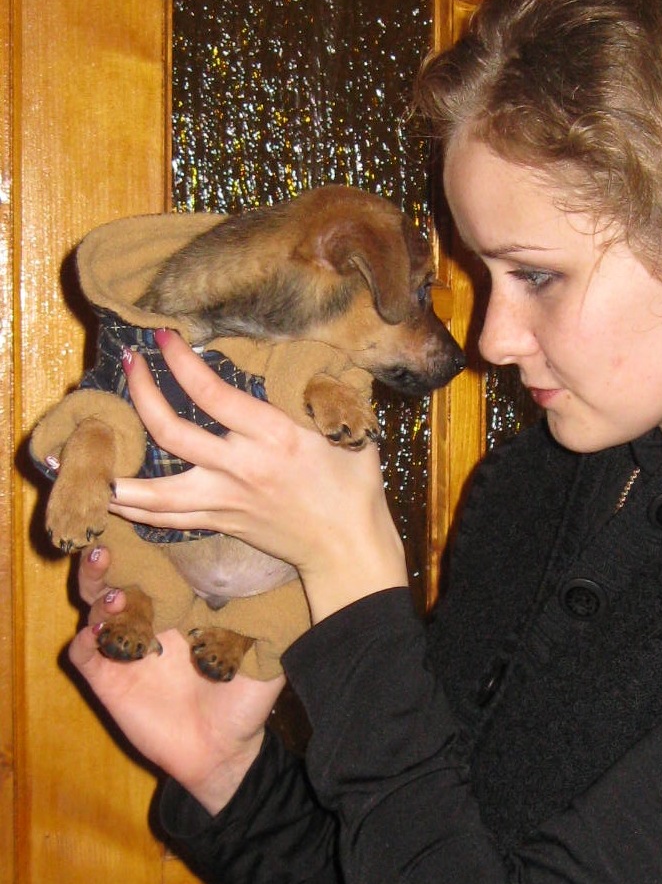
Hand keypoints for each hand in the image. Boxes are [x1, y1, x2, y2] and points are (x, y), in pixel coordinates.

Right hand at [70, 546, 280, 812]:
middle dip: (108, 555)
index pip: (156, 562)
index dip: (147, 540)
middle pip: (116, 573)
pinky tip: (98, 634)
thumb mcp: (265, 653)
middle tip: (109, 543)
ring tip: (114, 590)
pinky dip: (85, 640)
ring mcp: (125, 646)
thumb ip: (274, 617)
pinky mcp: (108, 679)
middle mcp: (149, 618)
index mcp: (183, 605)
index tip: (148, 519)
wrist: (224, 751)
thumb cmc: (245, 698)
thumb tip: (296, 575)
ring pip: (95, 605)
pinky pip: (83, 653)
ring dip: (97, 589)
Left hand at [107, 330, 408, 621]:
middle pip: (171, 432)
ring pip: (153, 489)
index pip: (213, 394)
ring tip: (84, 446)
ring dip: (115, 466)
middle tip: (129, 363)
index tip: (164, 336)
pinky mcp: (219, 521)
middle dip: (142, 394)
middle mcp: (240, 469)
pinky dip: (130, 507)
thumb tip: (312, 353)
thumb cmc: (354, 485)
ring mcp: (224, 501)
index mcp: (273, 439)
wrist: (346, 547)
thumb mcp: (350, 430)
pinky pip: (163, 518)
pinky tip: (105, 494)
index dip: (182, 363)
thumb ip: (325, 393)